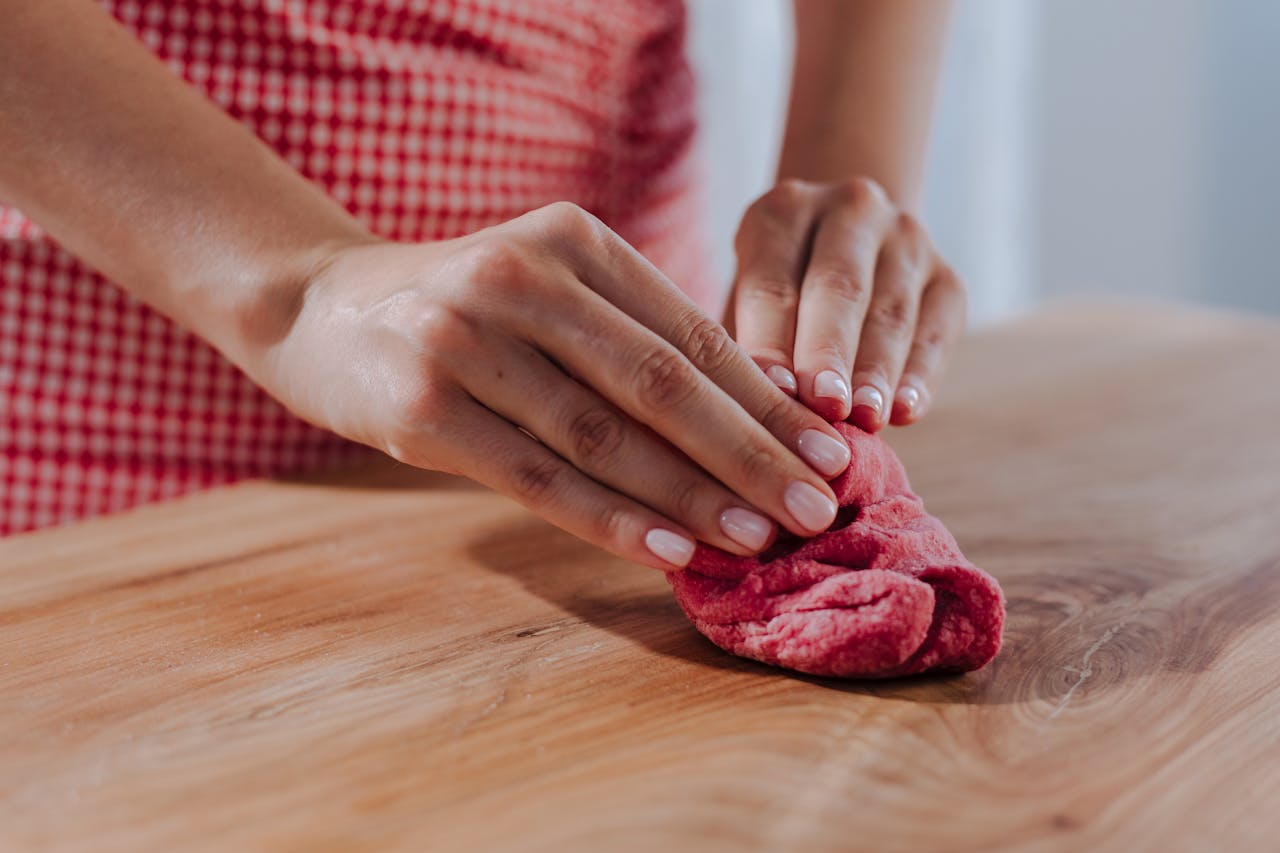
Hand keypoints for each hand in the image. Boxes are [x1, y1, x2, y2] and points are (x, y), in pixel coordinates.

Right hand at [261, 203, 854, 570]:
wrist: (317, 307)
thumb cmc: (461, 308)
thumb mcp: (549, 291)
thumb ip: (637, 338)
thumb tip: (759, 418)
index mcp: (573, 242)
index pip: (692, 332)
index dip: (766, 400)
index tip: (829, 454)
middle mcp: (523, 280)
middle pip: (661, 382)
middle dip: (749, 452)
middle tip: (817, 507)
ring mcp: (466, 340)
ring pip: (603, 433)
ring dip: (689, 494)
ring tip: (756, 538)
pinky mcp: (423, 406)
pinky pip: (535, 474)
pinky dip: (608, 516)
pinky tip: (667, 549)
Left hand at [729, 177, 965, 429]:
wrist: (845, 251)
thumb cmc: (775, 298)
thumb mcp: (745, 303)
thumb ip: (746, 350)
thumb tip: (751, 414)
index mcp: (783, 211)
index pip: (772, 282)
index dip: (772, 341)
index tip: (776, 393)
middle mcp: (849, 210)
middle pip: (838, 287)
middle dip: (830, 353)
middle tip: (826, 406)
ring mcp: (906, 239)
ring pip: (892, 312)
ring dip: (877, 372)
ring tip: (866, 419)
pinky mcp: (947, 277)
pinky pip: (936, 330)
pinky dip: (921, 375)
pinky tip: (907, 412)